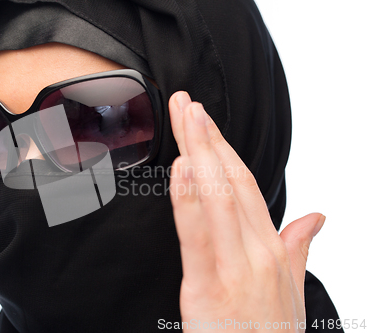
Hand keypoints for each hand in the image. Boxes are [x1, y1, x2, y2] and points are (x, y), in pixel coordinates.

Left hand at [168, 91, 324, 330]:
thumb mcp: (292, 287)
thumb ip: (299, 247)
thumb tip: (316, 216)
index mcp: (270, 247)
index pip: (246, 185)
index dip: (225, 150)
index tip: (208, 123)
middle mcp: (256, 251)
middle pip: (230, 182)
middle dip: (209, 139)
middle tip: (189, 104)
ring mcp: (235, 267)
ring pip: (218, 199)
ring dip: (200, 154)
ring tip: (186, 120)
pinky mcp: (209, 288)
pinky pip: (198, 237)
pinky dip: (189, 200)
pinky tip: (181, 170)